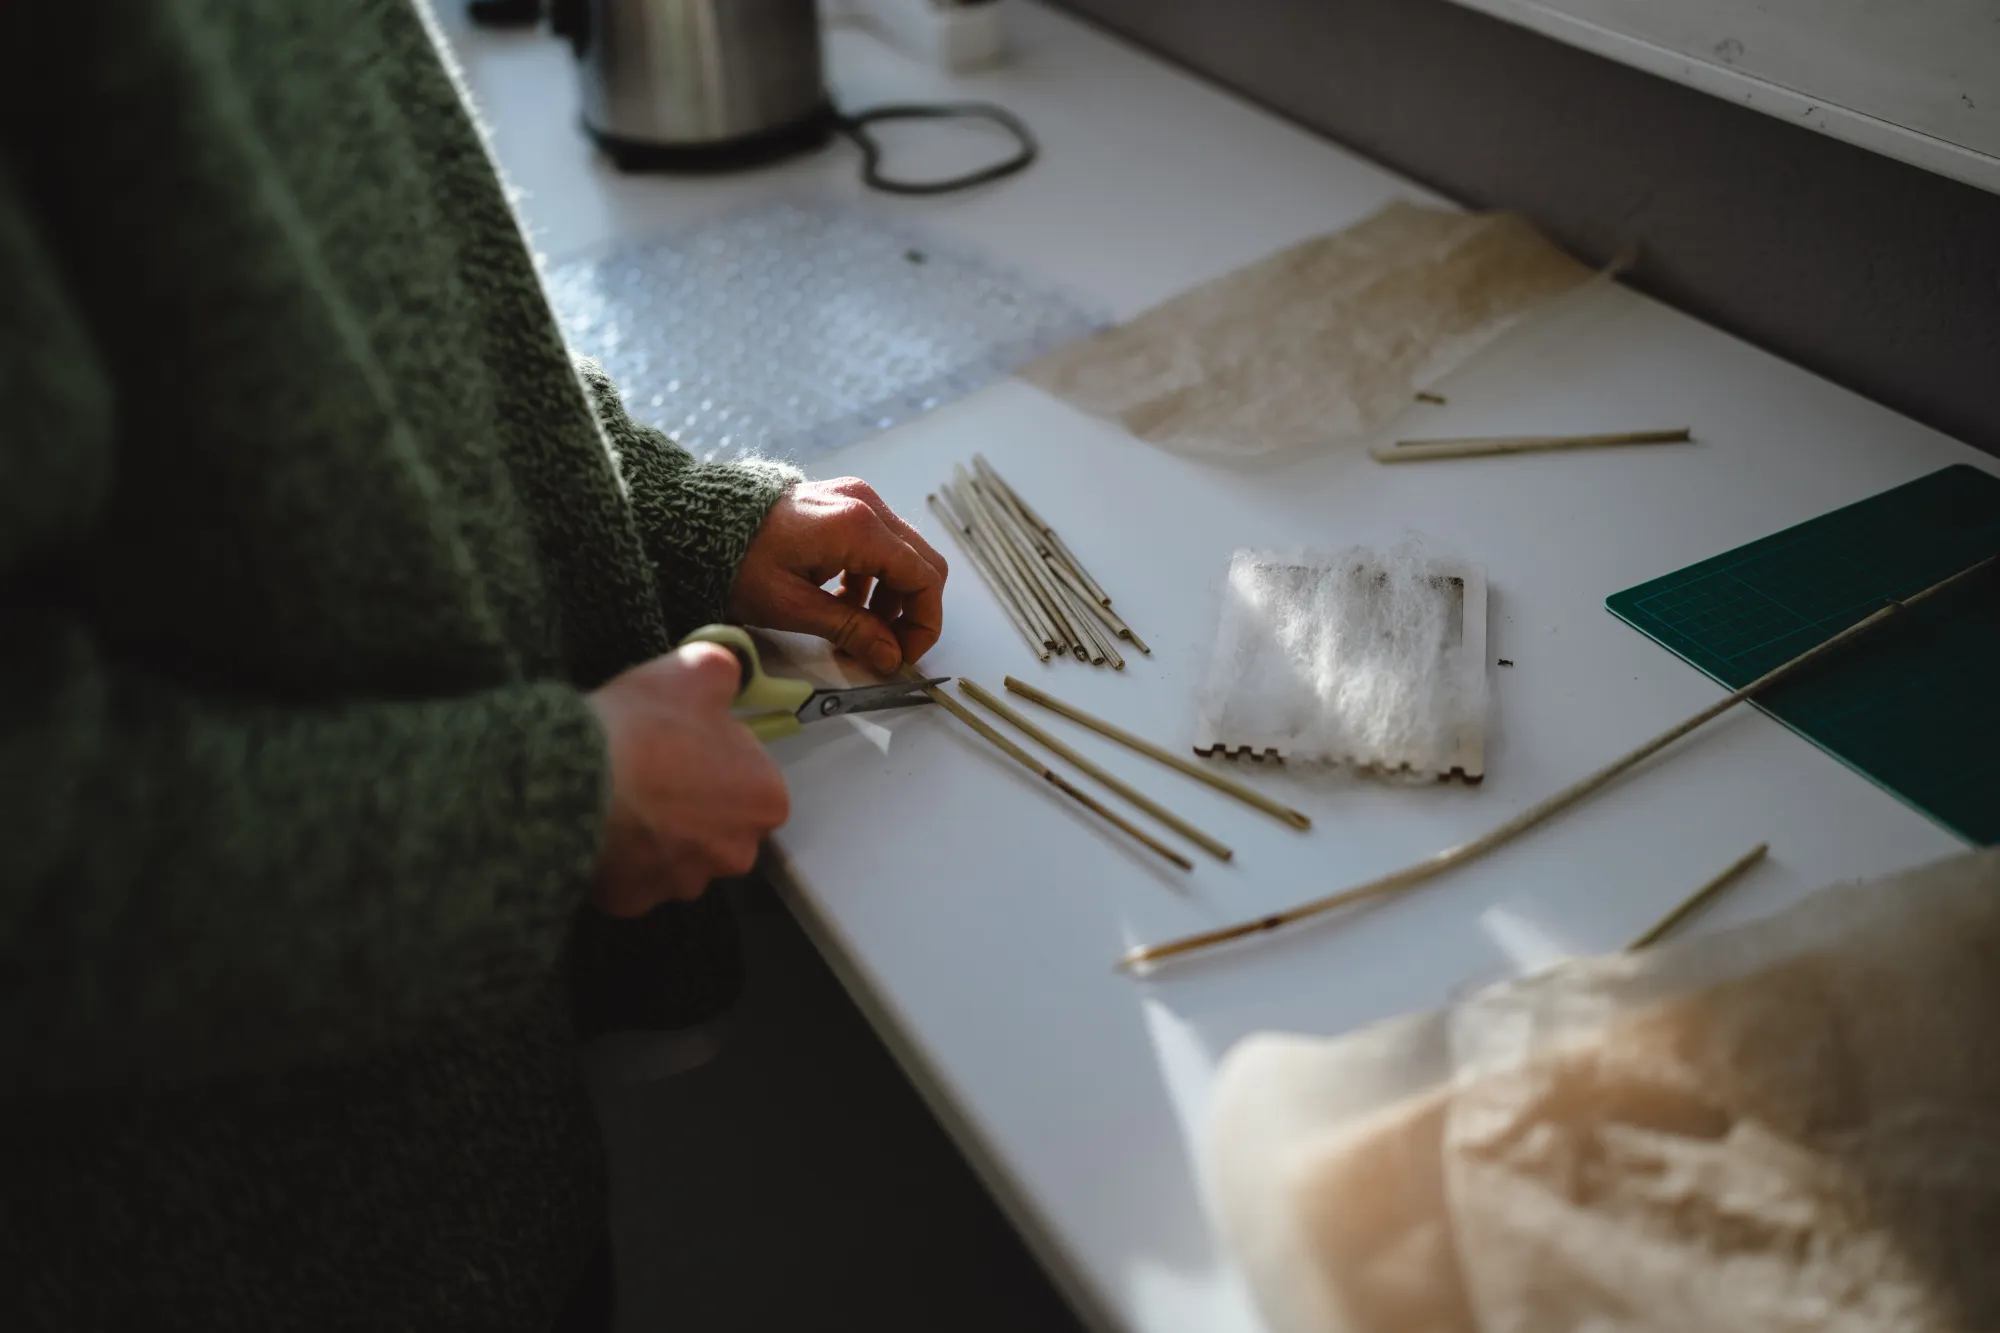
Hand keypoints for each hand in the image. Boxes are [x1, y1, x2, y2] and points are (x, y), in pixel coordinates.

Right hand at [585, 642, 788, 913]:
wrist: (573, 780)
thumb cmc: (647, 725)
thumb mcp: (696, 669)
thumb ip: (726, 672)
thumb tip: (729, 676)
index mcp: (766, 801)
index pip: (754, 779)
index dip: (720, 758)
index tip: (687, 742)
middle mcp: (737, 853)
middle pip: (720, 824)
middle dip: (693, 804)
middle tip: (652, 770)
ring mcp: (683, 884)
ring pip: (676, 855)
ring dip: (656, 833)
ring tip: (618, 797)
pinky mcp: (633, 902)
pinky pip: (631, 878)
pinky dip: (618, 859)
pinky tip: (596, 827)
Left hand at [730, 478, 948, 673]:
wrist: (695, 521)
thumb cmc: (736, 562)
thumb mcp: (792, 607)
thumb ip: (851, 630)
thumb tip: (891, 657)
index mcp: (859, 527)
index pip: (924, 577)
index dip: (923, 623)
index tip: (904, 656)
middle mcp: (866, 504)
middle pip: (921, 563)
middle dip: (911, 612)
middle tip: (887, 649)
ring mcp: (855, 498)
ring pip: (902, 555)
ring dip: (890, 598)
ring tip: (856, 632)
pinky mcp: (841, 502)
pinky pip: (877, 543)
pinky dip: (872, 578)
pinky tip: (842, 604)